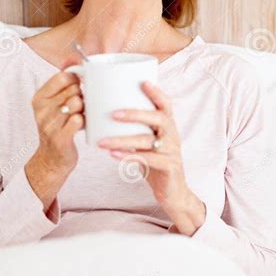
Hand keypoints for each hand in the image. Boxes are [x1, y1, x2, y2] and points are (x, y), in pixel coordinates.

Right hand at [30, 69, 83, 174]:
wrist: (51, 159)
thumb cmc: (58, 127)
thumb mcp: (54, 105)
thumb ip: (63, 85)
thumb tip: (76, 61)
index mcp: (39, 98)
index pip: (62, 77)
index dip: (77, 79)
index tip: (80, 87)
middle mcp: (41, 110)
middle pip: (73, 89)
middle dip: (83, 95)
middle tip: (82, 105)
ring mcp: (49, 124)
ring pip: (76, 103)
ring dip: (85, 108)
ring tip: (82, 114)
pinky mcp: (59, 138)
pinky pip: (77, 120)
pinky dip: (84, 120)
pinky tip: (83, 124)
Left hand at [97, 81, 205, 233]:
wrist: (173, 193)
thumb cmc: (156, 164)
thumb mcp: (147, 144)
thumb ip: (134, 131)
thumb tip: (104, 115)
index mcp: (168, 126)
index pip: (166, 104)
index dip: (157, 92)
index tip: (142, 82)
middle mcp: (173, 136)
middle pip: (159, 118)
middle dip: (136, 114)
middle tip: (114, 114)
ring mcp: (172, 152)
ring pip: (148, 141)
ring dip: (123, 139)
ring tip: (102, 141)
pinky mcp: (169, 168)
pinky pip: (148, 160)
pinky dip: (129, 156)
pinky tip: (113, 154)